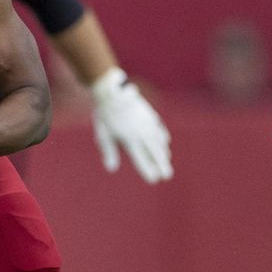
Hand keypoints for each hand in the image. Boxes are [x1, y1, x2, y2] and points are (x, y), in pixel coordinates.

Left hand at [91, 67, 172, 183]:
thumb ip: (109, 151)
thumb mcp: (103, 134)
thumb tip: (111, 169)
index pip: (141, 159)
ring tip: (166, 160)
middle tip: (167, 176)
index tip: (153, 180)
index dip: (147, 170)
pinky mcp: (148, 114)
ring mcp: (147, 123)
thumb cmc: (105, 115)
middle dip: (162, 164)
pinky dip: (162, 136)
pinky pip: (158, 127)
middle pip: (155, 151)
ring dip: (163, 152)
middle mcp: (141, 133)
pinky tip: (165, 140)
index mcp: (130, 139)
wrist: (112, 92)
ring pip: (159, 140)